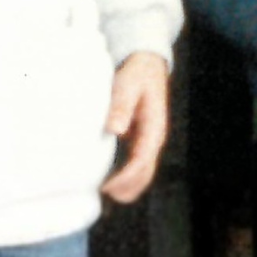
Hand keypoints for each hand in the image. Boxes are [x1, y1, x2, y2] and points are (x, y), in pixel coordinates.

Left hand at [101, 50, 170, 202]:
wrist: (147, 63)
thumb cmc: (136, 73)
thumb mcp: (128, 85)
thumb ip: (121, 106)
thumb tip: (115, 129)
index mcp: (154, 128)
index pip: (142, 162)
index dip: (125, 178)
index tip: (107, 187)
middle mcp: (154, 138)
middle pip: (146, 174)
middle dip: (127, 188)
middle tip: (102, 194)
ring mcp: (148, 140)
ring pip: (143, 172)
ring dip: (127, 186)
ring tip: (104, 191)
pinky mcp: (140, 139)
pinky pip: (137, 164)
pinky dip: (126, 176)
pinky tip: (109, 179)